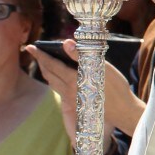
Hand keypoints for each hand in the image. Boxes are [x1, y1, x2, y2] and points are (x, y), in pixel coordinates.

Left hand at [26, 40, 145, 137]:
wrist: (123, 111)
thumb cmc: (116, 88)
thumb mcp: (101, 69)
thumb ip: (81, 56)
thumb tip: (66, 43)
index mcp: (73, 79)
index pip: (51, 64)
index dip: (40, 55)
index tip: (31, 47)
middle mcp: (68, 90)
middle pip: (49, 74)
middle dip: (40, 62)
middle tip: (35, 52)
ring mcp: (72, 98)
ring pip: (53, 84)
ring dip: (46, 72)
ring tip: (44, 64)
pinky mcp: (77, 103)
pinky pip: (59, 90)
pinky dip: (55, 81)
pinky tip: (59, 79)